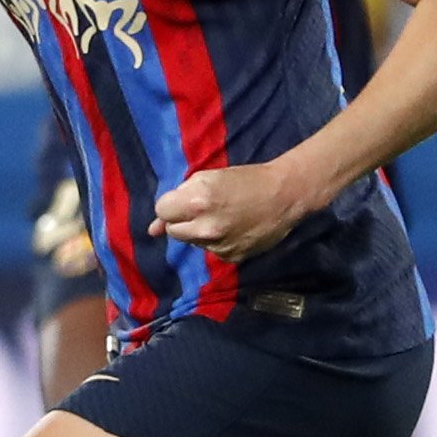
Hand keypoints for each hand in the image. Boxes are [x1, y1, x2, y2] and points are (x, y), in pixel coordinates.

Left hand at [152, 160, 313, 262]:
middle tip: (203, 209)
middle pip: (173, 231)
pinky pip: (210, 250)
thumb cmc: (246, 180)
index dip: (172, 205)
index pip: (162, 211)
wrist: (285, 196)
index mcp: (197, 202)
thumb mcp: (208, 178)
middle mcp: (204, 228)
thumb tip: (152, 230)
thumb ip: (178, 198)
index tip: (184, 201)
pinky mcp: (230, 258)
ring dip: (198, 231)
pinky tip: (232, 229)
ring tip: (222, 217)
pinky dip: (215, 242)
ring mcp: (217, 246)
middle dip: (182, 220)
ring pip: (191, 242)